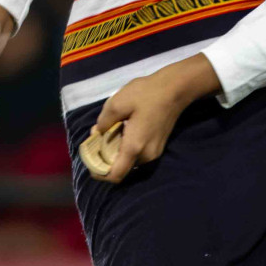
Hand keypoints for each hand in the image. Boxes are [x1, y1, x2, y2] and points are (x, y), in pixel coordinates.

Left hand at [89, 54, 218, 183]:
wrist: (175, 89)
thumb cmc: (146, 94)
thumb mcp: (118, 102)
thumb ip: (104, 121)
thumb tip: (98, 132)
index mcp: (134, 147)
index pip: (115, 175)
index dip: (100, 174)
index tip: (90, 162)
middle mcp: (145, 156)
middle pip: (121, 168)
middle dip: (106, 158)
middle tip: (98, 138)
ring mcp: (154, 152)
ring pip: (129, 161)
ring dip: (117, 152)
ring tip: (110, 131)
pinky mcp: (158, 146)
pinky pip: (138, 154)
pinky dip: (127, 148)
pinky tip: (124, 130)